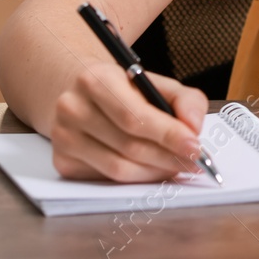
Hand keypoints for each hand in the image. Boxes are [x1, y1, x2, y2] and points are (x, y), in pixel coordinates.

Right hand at [49, 62, 207, 181]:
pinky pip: (106, 179)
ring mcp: (63, 137)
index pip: (134, 116)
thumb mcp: (155, 83)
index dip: (168, 135)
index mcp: (95, 79)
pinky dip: (136, 178)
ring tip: (177, 167)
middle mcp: (72, 107)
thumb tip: (194, 127)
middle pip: (129, 145)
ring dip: (155, 172)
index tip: (195, 147)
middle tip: (193, 162)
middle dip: (168, 158)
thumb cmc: (124, 89)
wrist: (81, 92)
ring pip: (118, 168)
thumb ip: (185, 100)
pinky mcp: (63, 161)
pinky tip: (152, 170)